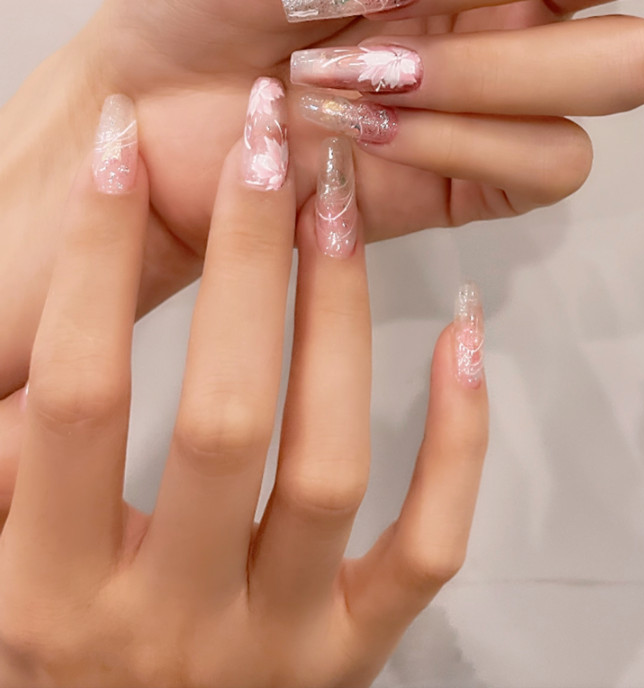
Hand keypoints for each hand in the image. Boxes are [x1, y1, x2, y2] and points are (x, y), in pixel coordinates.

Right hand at [0, 87, 487, 686]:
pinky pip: (429, 546)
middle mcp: (171, 619)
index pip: (76, 396)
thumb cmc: (67, 666)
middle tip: (264, 144)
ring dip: (339, 320)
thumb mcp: (3, 576)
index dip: (95, 257)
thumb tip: (26, 348)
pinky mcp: (358, 656)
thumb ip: (8, 475)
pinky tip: (462, 336)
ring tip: (337, 208)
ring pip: (329, 465)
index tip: (123, 144)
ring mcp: (279, 644)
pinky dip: (459, 440)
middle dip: (241, 262)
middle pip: (222, 416)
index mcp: (55, 591)